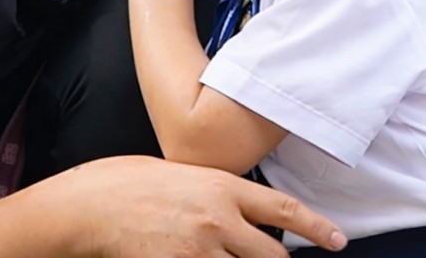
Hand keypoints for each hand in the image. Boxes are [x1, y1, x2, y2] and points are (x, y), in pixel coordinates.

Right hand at [0, 155, 347, 257]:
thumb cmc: (130, 182)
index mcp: (224, 188)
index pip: (285, 211)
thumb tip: (244, 215)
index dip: (318, 228)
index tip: (338, 240)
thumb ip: (220, 196)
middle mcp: (218, 220)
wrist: (87, 204)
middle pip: (272, 255)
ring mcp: (197, 250)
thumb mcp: (186, 176)